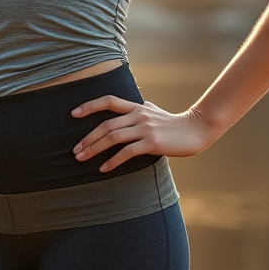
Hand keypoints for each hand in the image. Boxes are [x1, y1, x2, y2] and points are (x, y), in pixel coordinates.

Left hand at [71, 96, 212, 171]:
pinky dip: (113, 161)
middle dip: (88, 138)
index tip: (73, 114)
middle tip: (75, 151)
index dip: (90, 106)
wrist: (195, 130)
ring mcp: (145, 128)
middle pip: (106, 124)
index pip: (108, 101)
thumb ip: (140, 108)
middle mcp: (138, 115)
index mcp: (136, 106)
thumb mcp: (154, 110)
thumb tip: (131, 105)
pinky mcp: (152, 143)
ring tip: (82, 159)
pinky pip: (127, 152)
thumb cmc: (172, 123)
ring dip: (95, 149)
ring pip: (113, 137)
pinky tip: (104, 168)